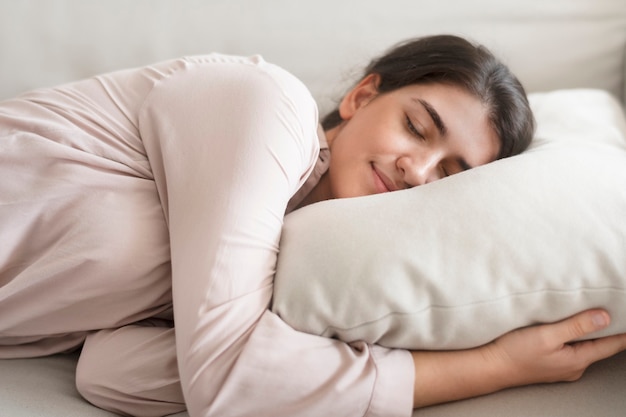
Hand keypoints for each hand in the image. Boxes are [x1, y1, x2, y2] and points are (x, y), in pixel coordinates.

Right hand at [411, 309, 625, 407]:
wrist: (489, 366)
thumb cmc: (514, 353)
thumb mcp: (546, 336)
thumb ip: (575, 326)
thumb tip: (604, 318)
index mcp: (577, 359)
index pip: (612, 343)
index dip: (623, 329)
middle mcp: (573, 365)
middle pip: (599, 344)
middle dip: (606, 326)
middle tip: (612, 307)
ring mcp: (561, 366)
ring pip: (584, 345)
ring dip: (587, 330)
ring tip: (590, 312)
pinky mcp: (548, 362)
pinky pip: (569, 347)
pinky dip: (573, 335)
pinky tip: (566, 325)